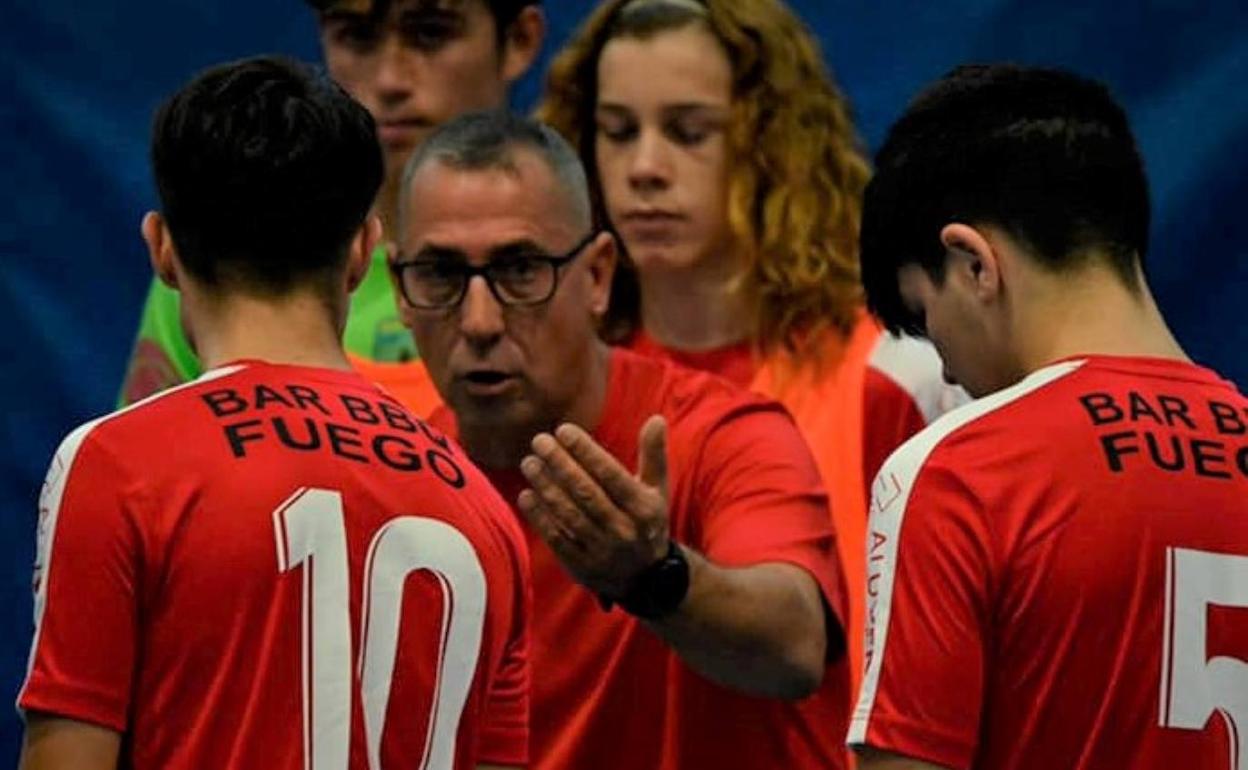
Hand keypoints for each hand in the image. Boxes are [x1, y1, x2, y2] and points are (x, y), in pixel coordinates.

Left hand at [518, 415, 668, 598]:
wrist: (646, 578)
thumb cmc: (647, 520)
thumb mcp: (658, 489)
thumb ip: (653, 454)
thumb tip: (656, 419)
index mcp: (643, 507)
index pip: (610, 474)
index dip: (586, 451)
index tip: (563, 430)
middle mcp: (623, 529)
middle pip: (586, 492)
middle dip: (560, 464)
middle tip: (539, 441)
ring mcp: (602, 550)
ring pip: (569, 515)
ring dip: (546, 487)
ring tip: (529, 463)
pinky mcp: (582, 566)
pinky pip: (557, 540)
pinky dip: (540, 518)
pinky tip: (525, 496)